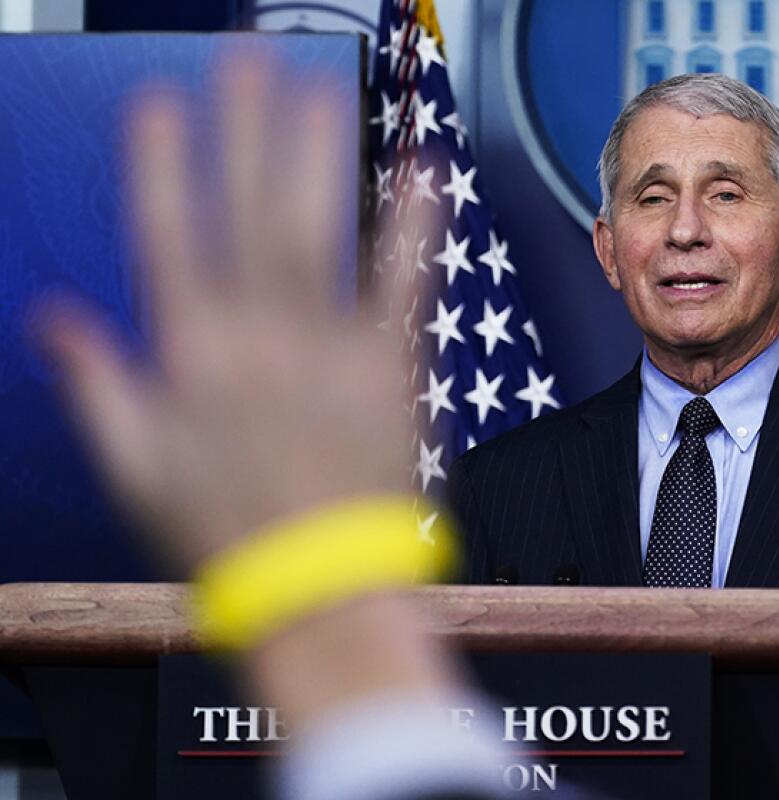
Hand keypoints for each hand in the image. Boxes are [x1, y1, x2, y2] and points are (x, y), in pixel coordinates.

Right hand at [37, 54, 419, 568]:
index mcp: (190, 358)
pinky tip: (422, 171)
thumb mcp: (136, 467)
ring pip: (318, 232)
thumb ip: (95, 384)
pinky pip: (402, 282)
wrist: (321, 588)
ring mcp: (330, 348)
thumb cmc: (228, 537)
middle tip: (249, 63)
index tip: (162, 108)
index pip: (168, 237)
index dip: (163, 167)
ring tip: (317, 91)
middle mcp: (259, 338)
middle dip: (245, 132)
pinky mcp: (392, 368)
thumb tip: (51, 319)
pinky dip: (412, 224)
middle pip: (247, 213)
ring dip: (317, 156)